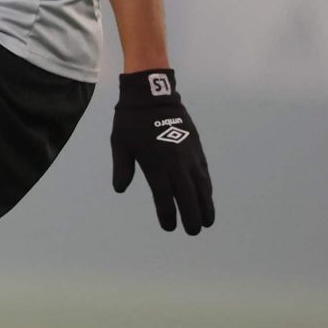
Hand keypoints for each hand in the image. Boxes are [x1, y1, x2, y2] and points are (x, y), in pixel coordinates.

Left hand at [110, 70, 214, 235]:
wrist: (153, 96)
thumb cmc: (131, 122)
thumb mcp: (120, 145)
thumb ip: (123, 168)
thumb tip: (120, 189)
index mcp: (155, 165)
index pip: (163, 197)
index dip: (167, 214)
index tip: (169, 227)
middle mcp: (175, 163)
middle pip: (187, 195)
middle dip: (191, 215)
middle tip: (193, 231)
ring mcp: (189, 156)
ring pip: (201, 186)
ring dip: (205, 204)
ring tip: (207, 221)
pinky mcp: (196, 148)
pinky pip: (204, 172)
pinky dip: (206, 187)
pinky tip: (206, 197)